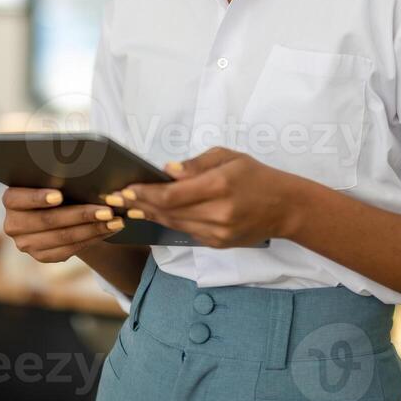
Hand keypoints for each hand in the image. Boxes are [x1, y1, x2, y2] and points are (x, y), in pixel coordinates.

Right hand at [1, 187, 126, 262]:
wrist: (55, 209)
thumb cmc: (57, 185)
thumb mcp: (53, 178)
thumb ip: (60, 176)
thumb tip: (84, 172)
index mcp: (10, 199)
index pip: (18, 198)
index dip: (38, 197)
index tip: (59, 195)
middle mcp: (13, 224)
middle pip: (47, 221)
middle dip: (80, 215)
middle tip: (106, 210)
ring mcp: (26, 244)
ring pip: (62, 238)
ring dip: (92, 229)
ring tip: (115, 221)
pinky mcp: (41, 256)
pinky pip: (69, 250)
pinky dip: (92, 238)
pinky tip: (109, 229)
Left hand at [109, 147, 304, 247]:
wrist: (285, 207)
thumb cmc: (256, 175)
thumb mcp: (228, 157)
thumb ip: (196, 164)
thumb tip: (166, 172)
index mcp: (219, 187)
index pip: (171, 195)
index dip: (145, 194)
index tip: (124, 189)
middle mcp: (217, 214)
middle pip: (168, 212)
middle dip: (140, 204)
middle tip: (115, 198)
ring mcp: (218, 233)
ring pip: (174, 225)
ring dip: (150, 215)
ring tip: (128, 205)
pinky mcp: (218, 244)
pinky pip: (186, 231)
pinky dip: (169, 221)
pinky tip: (154, 213)